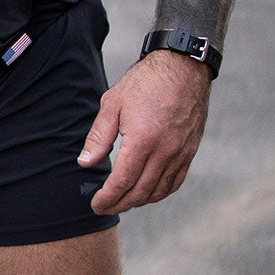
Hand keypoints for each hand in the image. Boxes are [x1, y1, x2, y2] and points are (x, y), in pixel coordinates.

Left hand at [78, 50, 210, 213]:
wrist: (184, 67)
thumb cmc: (145, 81)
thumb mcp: (113, 103)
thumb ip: (99, 137)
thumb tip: (85, 164)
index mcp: (142, 139)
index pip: (123, 181)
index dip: (108, 198)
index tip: (96, 205)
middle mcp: (164, 151)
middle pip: (140, 191)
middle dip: (120, 204)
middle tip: (105, 207)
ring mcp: (180, 153)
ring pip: (158, 191)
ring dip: (139, 201)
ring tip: (123, 201)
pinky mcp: (190, 151)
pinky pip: (175, 182)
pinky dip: (159, 193)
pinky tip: (147, 192)